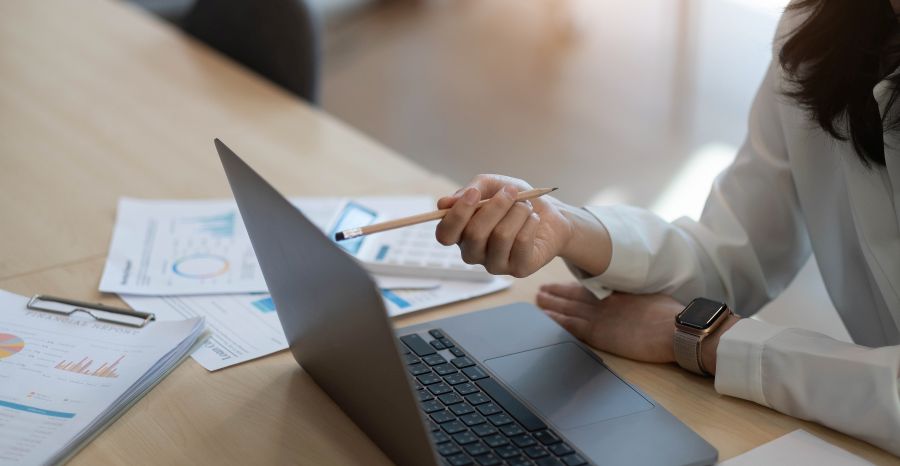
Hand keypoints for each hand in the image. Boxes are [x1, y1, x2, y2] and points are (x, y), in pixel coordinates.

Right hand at [434, 175, 575, 276]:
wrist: (550, 214)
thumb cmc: (516, 200)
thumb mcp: (493, 185)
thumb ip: (470, 190)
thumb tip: (445, 204)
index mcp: (461, 233)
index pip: (445, 234)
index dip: (456, 215)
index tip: (474, 193)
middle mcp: (474, 252)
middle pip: (474, 234)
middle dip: (496, 207)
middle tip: (511, 192)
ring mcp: (495, 264)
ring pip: (500, 236)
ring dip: (517, 213)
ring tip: (526, 206)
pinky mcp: (518, 269)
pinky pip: (521, 243)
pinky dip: (530, 223)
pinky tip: (534, 220)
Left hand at [536, 283, 681, 363]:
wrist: (674, 329)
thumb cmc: (670, 316)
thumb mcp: (649, 299)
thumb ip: (633, 299)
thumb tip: (631, 301)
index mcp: (617, 295)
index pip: (588, 290)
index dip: (571, 288)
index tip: (559, 286)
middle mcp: (604, 303)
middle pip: (573, 297)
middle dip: (556, 294)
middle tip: (541, 290)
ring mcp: (599, 318)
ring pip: (568, 308)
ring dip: (551, 304)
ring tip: (537, 300)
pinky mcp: (597, 333)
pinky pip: (570, 325)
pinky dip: (556, 320)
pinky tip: (545, 317)